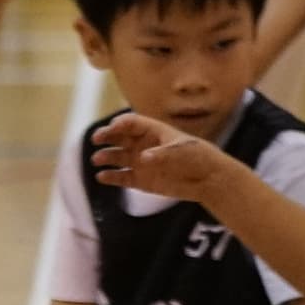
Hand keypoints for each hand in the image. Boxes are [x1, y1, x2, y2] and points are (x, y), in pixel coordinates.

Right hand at [91, 110, 226, 200]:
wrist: (208, 180)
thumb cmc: (197, 157)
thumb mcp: (181, 151)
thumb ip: (161, 154)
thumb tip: (143, 158)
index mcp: (154, 132)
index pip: (132, 123)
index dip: (121, 123)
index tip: (113, 127)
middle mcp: (144, 146)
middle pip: (120, 137)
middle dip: (107, 136)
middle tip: (96, 139)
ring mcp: (141, 163)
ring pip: (117, 157)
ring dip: (106, 157)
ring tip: (97, 160)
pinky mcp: (141, 180)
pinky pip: (121, 177)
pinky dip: (111, 177)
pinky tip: (102, 177)